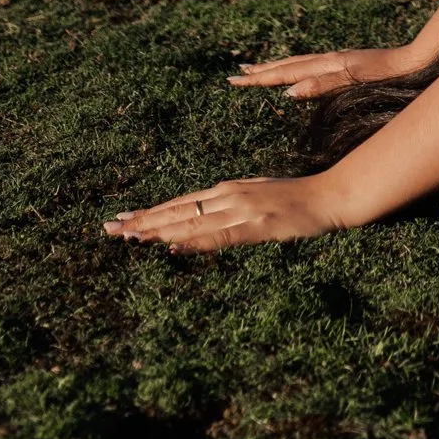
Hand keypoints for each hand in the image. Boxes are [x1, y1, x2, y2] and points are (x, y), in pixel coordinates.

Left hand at [104, 173, 346, 253]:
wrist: (329, 196)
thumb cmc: (296, 200)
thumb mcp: (258, 198)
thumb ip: (231, 207)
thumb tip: (207, 221)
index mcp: (228, 190)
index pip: (180, 203)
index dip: (151, 212)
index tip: (123, 219)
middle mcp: (229, 196)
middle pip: (178, 211)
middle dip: (143, 220)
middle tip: (110, 228)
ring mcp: (241, 210)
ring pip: (191, 224)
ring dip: (158, 231)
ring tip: (129, 237)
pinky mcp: (255, 227)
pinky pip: (219, 237)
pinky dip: (194, 243)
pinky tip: (174, 248)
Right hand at [230, 45, 424, 99]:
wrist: (417, 60)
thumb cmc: (389, 76)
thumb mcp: (355, 83)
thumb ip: (323, 86)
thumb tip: (289, 92)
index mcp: (328, 65)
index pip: (286, 72)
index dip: (260, 79)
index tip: (236, 80)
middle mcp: (330, 59)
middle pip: (288, 64)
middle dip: (262, 71)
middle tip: (236, 75)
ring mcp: (339, 59)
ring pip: (300, 62)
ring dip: (277, 67)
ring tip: (258, 69)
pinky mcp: (348, 63)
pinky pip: (313, 64)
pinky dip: (296, 68)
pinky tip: (298, 72)